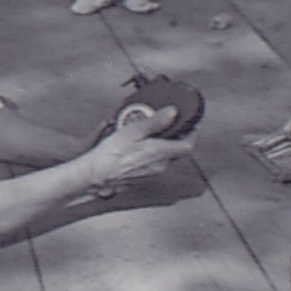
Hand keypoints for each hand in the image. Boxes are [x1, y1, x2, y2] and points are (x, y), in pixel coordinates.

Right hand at [80, 106, 194, 187]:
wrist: (96, 176)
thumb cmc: (111, 155)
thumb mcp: (133, 131)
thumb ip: (155, 122)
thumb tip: (172, 113)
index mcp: (162, 153)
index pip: (189, 145)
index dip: (193, 133)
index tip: (191, 124)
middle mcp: (161, 166)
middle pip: (177, 150)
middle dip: (175, 136)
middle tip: (167, 124)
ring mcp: (152, 173)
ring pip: (165, 156)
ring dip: (161, 144)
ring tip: (147, 133)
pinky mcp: (143, 177)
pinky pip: (154, 162)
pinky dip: (151, 153)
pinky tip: (137, 146)